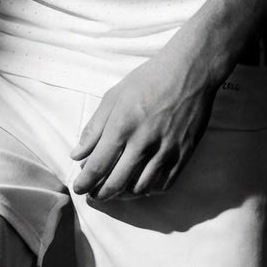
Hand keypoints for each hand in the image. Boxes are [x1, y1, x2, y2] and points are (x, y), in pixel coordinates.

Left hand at [70, 45, 216, 200]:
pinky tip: (140, 184)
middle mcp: (144, 142)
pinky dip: (148, 190)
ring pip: (140, 188)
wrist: (189, 72)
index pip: (98, 165)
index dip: (85, 182)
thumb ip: (94, 128)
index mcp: (122, 125)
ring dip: (123, 194)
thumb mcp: (114, 96)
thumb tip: (77, 155)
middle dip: (101, 194)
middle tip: (94, 194)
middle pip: (117, 183)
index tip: (78, 188)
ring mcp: (166, 150)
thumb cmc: (149, 80)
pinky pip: (164, 184)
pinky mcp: (183, 154)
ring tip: (115, 190)